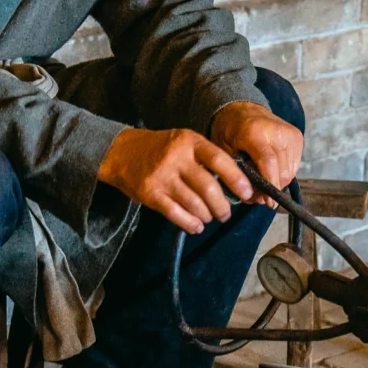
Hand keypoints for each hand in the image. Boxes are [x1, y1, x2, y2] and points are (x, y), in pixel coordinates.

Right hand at [98, 127, 253, 234]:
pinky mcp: (150, 194)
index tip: (247, 192)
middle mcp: (176, 158)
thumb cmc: (160, 148)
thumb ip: (205, 157)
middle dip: (222, 205)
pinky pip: (176, 214)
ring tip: (210, 218)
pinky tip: (196, 226)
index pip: (219, 160)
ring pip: (194, 203)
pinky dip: (190, 224)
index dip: (236, 178)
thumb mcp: (184, 142)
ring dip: (207, 216)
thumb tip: (235, 182)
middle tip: (226, 213)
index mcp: (189, 141)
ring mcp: (162, 176)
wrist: (121, 152)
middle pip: (208, 187)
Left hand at [210, 102, 303, 206]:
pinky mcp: (297, 137)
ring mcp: (289, 133)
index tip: (268, 202)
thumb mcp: (225, 152)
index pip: (268, 163)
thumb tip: (257, 198)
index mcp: (254, 132)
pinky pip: (294, 165)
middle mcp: (276, 131)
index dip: (270, 185)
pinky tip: (270, 169)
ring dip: (278, 181)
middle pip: (282, 171)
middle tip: (259, 194)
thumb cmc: (230, 131)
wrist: (242, 109)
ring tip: (262, 179)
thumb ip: (239, 174)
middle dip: (272, 188)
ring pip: (290, 171)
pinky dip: (283, 172)